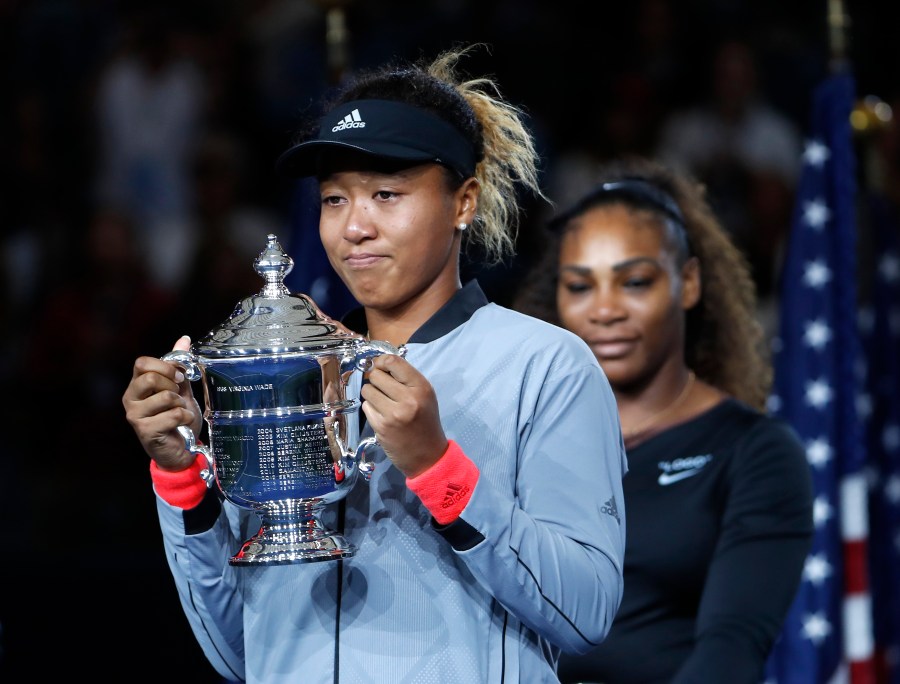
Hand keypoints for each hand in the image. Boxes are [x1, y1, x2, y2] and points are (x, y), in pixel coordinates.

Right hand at [122, 335, 201, 471]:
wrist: (181, 449)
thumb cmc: (177, 419)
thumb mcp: (180, 389)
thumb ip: (179, 366)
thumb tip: (183, 339)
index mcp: (136, 386)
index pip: (142, 363)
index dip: (164, 366)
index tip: (178, 377)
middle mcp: (130, 399)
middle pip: (150, 378)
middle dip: (173, 386)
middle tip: (178, 397)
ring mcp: (135, 416)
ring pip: (166, 397)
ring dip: (181, 404)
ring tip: (179, 413)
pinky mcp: (146, 431)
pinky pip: (174, 414)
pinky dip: (185, 417)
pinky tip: (181, 424)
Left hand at [360, 354, 447, 477]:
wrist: (428, 456)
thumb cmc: (425, 422)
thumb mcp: (424, 396)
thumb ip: (406, 379)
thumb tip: (380, 364)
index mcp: (421, 387)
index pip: (393, 361)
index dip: (381, 362)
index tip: (381, 368)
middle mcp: (408, 398)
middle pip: (376, 375)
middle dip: (376, 380)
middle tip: (384, 389)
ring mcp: (393, 413)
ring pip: (367, 390)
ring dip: (372, 394)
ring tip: (382, 403)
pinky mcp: (381, 426)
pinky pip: (366, 406)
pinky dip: (371, 409)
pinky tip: (382, 416)